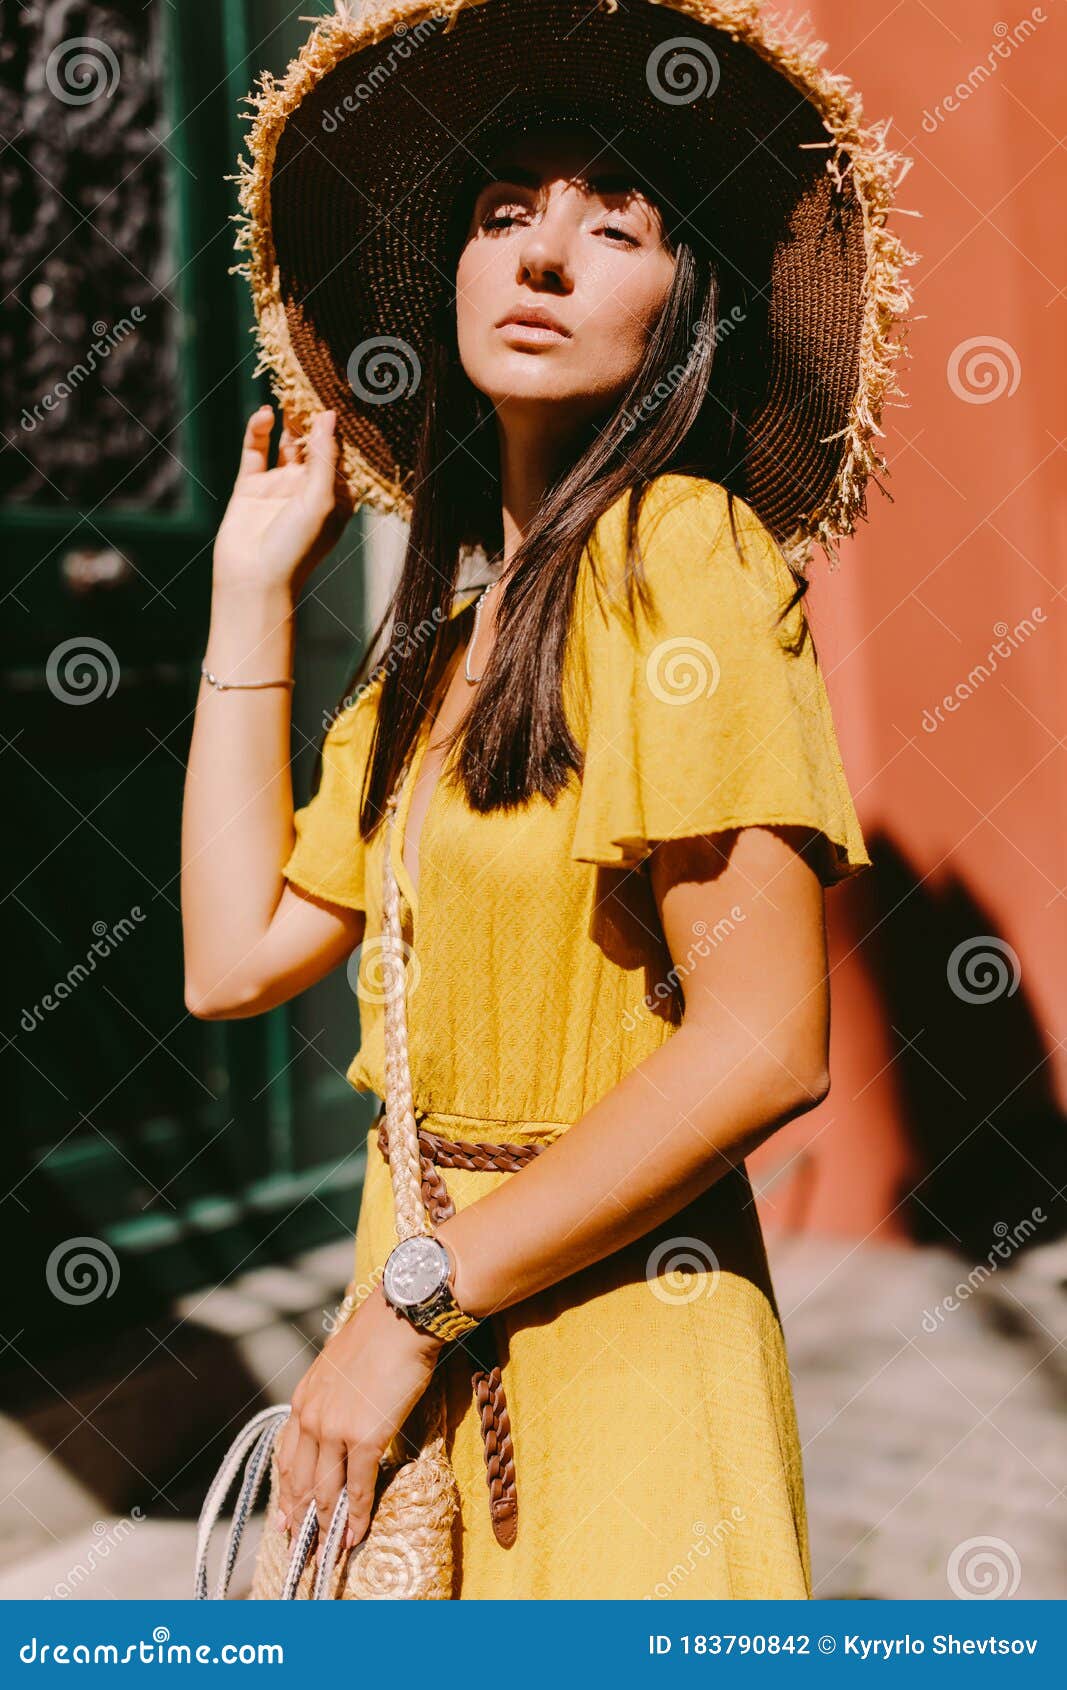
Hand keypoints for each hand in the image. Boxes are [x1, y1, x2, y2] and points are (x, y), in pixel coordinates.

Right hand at [213, 405, 353, 596]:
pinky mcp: (250, 486)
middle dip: (313, 416)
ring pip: (286, 442)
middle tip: (313, 379)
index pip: (342, 453)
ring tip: (289, 387)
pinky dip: (259, 430)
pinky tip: (265, 413)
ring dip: (289, 418)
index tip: (344, 391)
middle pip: (314, 443)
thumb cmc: (297, 548)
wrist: (254, 580)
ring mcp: (279, 486)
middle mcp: (309, 489)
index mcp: (336, 497)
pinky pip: (256, 450)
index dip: (341, 426)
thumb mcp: (321, 500)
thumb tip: (329, 415)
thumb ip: (326, 457)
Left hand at [275, 1284, 443, 1552]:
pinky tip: (356, 1533)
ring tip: (329, 1551)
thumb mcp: (339, 1368)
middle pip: (301, 1480)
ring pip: (326, 1490)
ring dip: (327, 1525)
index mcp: (304, 1400)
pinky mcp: (364, 1436)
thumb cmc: (380, 1336)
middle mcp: (311, 1417)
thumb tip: (342, 1419)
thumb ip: (332, 1398)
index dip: (287, 1492)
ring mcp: (335, 1429)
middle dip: (300, 1518)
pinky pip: (358, 1486)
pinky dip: (356, 1515)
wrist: (402, 1317)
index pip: (288, 1457)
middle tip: (300, 1548)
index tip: (286, 1518)